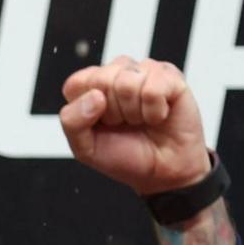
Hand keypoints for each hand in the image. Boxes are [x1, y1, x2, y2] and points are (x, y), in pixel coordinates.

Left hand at [60, 58, 211, 195]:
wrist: (162, 172)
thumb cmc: (126, 156)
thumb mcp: (86, 148)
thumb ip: (73, 121)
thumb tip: (94, 96)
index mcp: (92, 87)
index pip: (77, 83)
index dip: (87, 110)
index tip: (101, 124)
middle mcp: (117, 74)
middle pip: (102, 80)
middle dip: (113, 112)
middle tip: (125, 123)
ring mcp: (144, 72)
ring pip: (127, 83)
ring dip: (134, 113)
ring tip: (141, 119)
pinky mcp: (170, 77)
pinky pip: (154, 89)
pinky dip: (155, 111)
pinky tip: (157, 116)